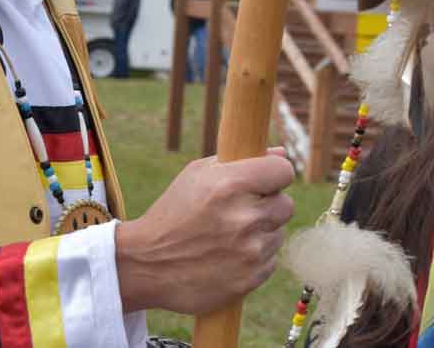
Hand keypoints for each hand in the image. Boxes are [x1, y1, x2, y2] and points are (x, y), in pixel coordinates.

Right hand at [115, 148, 295, 314]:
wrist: (148, 264)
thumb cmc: (173, 213)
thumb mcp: (196, 176)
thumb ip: (239, 161)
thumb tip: (281, 154)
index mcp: (230, 184)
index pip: (283, 171)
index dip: (275, 174)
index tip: (266, 180)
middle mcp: (244, 217)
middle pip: (286, 204)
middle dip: (267, 205)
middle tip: (242, 210)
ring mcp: (250, 251)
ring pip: (278, 233)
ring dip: (260, 233)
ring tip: (228, 236)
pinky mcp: (250, 279)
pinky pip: (270, 261)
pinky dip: (254, 258)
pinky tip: (228, 256)